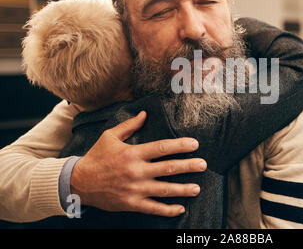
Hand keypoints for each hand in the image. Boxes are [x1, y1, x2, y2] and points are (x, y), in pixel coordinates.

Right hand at [70, 111, 206, 216]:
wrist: (79, 182)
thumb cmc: (96, 157)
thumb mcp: (110, 137)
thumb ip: (129, 125)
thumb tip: (145, 113)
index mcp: (133, 153)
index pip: (162, 148)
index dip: (180, 145)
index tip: (194, 144)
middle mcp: (136, 171)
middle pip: (168, 168)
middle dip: (188, 166)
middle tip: (203, 164)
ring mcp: (134, 189)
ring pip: (164, 189)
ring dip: (183, 189)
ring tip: (197, 188)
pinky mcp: (131, 204)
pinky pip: (153, 208)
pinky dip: (168, 209)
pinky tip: (180, 208)